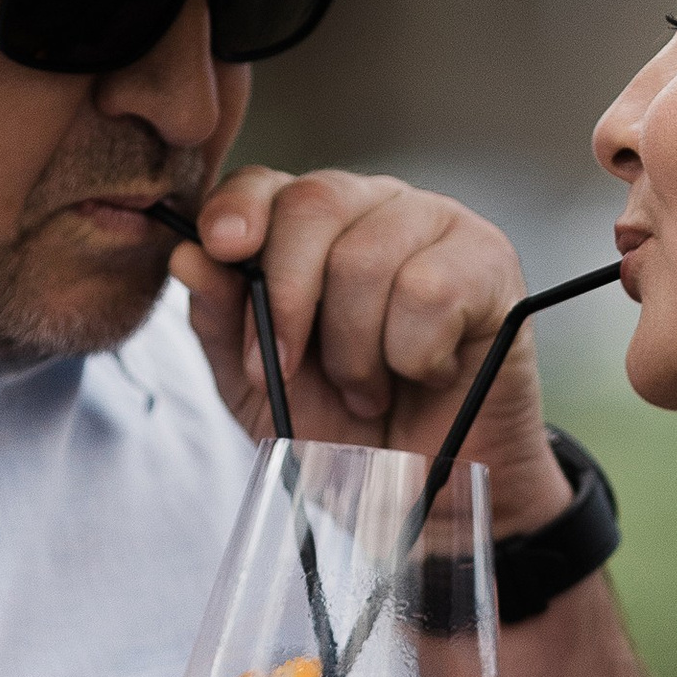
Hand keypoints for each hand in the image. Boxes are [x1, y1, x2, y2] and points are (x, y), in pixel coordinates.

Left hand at [171, 165, 576, 537]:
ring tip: (372, 388)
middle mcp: (372, 208)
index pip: (265, 184)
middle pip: (313, 202)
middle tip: (298, 370)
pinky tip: (427, 373)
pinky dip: (415, 355)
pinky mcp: (489, 261)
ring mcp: (436, 226)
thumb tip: (187, 254)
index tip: (225, 252)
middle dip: (290, 300)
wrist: (422, 492)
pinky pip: (429, 290)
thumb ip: (220, 322)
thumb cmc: (344, 430)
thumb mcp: (259, 387)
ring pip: (366, 257)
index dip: (238, 212)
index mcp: (311, 228)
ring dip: (357, 350)